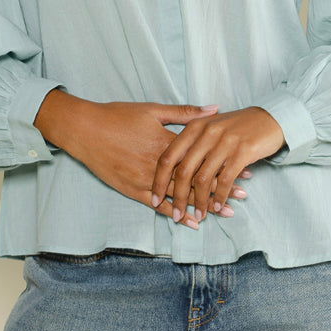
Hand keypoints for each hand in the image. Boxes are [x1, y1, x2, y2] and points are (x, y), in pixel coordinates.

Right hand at [34, 91, 241, 228]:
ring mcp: (144, 179)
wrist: (85, 129)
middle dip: (220, 187)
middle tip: (243, 195)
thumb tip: (213, 109)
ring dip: (203, 204)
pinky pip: (157, 206)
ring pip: (179, 195)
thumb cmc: (118, 115)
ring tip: (226, 211)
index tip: (244, 168)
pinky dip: (175, 213)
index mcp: (165, 141)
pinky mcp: (132, 189)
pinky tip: (191, 221)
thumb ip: (184, 112)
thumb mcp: (152, 110)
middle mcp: (157, 163)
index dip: (223, 163)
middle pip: (195, 178)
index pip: (202, 156)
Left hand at [151, 107, 283, 222]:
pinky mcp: (242, 152)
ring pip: (203, 179)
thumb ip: (191, 142)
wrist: (268, 118)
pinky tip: (218, 207)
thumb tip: (171, 168)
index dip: (159, 180)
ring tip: (199, 216)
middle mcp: (206, 133)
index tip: (154, 199)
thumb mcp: (209, 126)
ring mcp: (224, 142)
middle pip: (183, 171)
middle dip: (177, 197)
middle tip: (175, 215)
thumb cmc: (236, 126)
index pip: (168, 156)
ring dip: (200, 202)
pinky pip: (225, 180)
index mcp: (194, 127)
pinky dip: (219, 197)